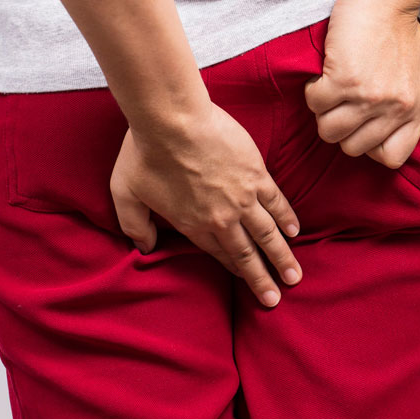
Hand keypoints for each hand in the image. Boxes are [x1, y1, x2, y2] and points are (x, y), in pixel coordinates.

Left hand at [110, 102, 302, 307]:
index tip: (248, 287)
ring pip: (267, 232)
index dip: (234, 271)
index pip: (218, 254)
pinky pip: (275, 201)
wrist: (172, 119)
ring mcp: (241, 196)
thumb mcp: (125, 194)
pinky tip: (294, 231)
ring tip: (294, 275)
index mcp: (192, 224)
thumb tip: (145, 248)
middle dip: (263, 278)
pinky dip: (286, 217)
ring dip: (281, 255)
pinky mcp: (255, 172)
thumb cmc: (144, 153)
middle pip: (246, 252)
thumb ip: (134, 225)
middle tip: (277, 298)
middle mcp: (220, 217)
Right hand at [303, 0, 419, 166]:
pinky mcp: (344, 80)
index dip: (370, 145)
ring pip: (330, 131)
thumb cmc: (404, 30)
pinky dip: (314, 92)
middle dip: (342, 129)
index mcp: (415, 109)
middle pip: (353, 148)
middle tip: (342, 104)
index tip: (362, 124)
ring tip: (331, 90)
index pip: (391, 157)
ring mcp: (369, 96)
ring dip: (324, 113)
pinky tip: (324, 76)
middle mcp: (395, 108)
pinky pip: (317, 105)